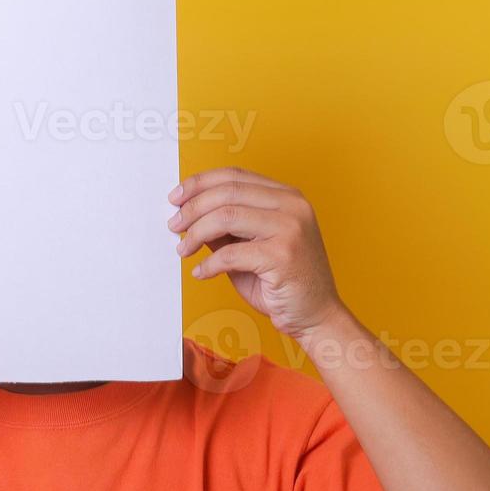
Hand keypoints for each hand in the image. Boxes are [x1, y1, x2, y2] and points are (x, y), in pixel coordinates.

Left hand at [169, 167, 343, 340]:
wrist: (316, 315)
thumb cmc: (282, 282)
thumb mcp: (249, 247)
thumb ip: (226, 228)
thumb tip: (188, 215)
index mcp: (286, 196)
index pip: (234, 175)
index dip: (200, 183)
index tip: (176, 197)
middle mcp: (292, 205)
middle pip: (227, 192)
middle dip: (192, 208)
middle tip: (174, 226)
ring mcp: (291, 228)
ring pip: (226, 217)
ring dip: (196, 234)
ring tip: (183, 250)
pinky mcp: (283, 255)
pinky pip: (230, 254)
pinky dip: (209, 264)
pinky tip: (200, 272)